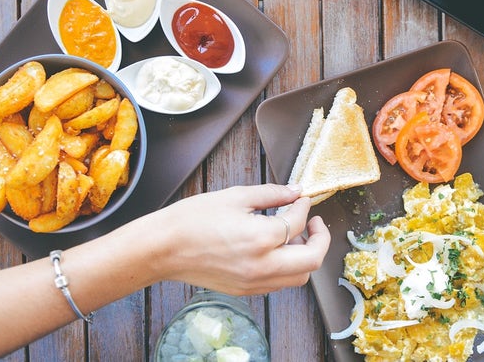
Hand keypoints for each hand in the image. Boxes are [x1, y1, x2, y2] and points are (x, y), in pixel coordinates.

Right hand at [149, 184, 330, 294]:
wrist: (163, 248)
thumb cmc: (192, 219)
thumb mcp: (235, 197)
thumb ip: (271, 194)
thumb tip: (295, 192)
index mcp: (261, 238)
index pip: (297, 223)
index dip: (303, 207)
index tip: (301, 199)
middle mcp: (262, 266)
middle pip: (312, 260)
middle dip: (320, 238)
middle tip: (314, 222)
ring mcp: (254, 283)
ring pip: (299, 277)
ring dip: (305, 256)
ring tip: (294, 237)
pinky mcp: (245, 291)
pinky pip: (279, 284)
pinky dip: (287, 268)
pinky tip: (275, 250)